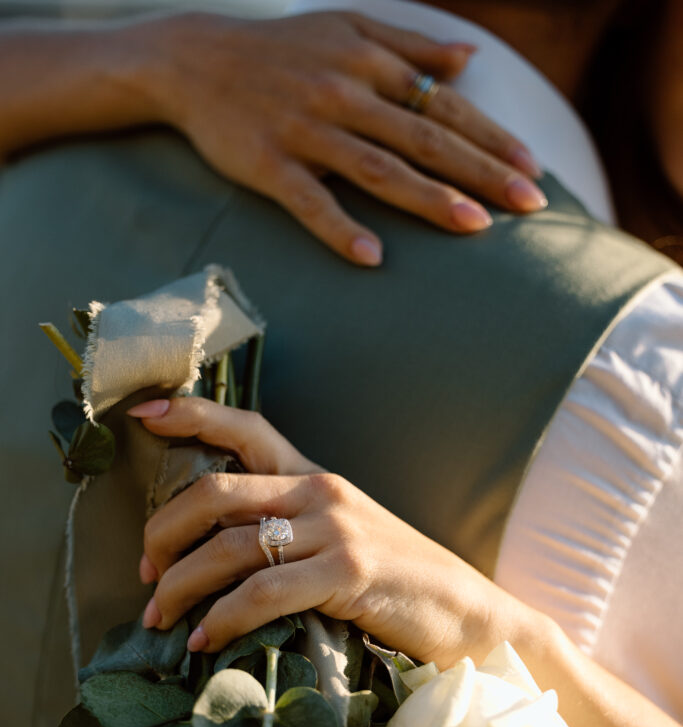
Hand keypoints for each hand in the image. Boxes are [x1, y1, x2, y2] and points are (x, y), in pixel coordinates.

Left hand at [127, 397, 534, 665]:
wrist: (472, 614)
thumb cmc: (402, 583)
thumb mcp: (347, 538)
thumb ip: (295, 530)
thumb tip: (221, 553)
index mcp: (317, 480)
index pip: (249, 428)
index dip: (193, 415)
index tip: (144, 415)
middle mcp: (322, 494)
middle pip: (217, 490)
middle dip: (164, 529)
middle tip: (146, 571)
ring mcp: (336, 531)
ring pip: (230, 546)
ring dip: (182, 584)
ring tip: (161, 616)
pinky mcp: (348, 574)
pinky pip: (262, 593)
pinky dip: (223, 619)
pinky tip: (205, 640)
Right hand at [152, 10, 546, 264]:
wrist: (193, 60)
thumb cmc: (278, 49)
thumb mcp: (345, 28)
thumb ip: (408, 44)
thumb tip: (468, 58)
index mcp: (368, 64)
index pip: (442, 105)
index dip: (489, 138)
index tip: (531, 169)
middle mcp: (343, 94)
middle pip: (423, 137)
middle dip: (481, 171)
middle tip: (528, 204)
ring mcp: (305, 130)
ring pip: (378, 167)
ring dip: (428, 198)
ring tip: (473, 226)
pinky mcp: (267, 164)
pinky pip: (308, 200)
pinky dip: (339, 227)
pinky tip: (371, 256)